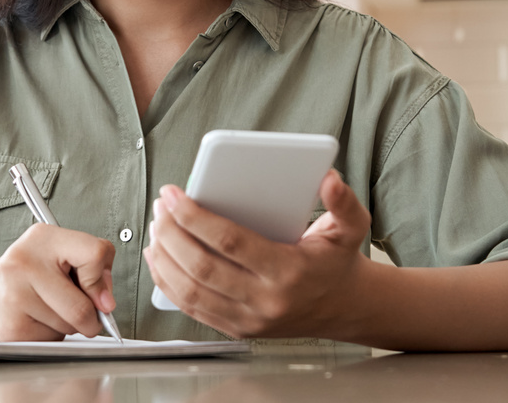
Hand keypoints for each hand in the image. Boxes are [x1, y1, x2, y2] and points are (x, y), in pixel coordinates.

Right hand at [0, 223, 116, 340]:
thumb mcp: (56, 255)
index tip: (98, 292)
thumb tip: (107, 302)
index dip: (102, 279)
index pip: (95, 253)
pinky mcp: (12, 326)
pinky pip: (53, 339)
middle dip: (91, 318)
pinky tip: (34, 320)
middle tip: (81, 312)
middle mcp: (26, 262)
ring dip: (69, 326)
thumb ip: (90, 269)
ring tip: (47, 310)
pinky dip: (52, 335)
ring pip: (70, 326)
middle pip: (83, 306)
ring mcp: (16, 295)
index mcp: (43, 237)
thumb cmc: (25, 276)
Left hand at [142, 169, 370, 338]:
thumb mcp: (351, 229)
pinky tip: (158, 256)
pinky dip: (167, 282)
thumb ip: (344, 201)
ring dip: (164, 257)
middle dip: (171, 233)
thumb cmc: (337, 262)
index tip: (174, 194)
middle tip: (160, 206)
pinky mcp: (236, 329)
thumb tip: (328, 178)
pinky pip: (191, 308)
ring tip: (155, 226)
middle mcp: (265, 300)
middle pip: (202, 267)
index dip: (195, 217)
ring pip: (190, 291)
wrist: (345, 309)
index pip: (230, 242)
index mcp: (288, 271)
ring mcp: (248, 319)